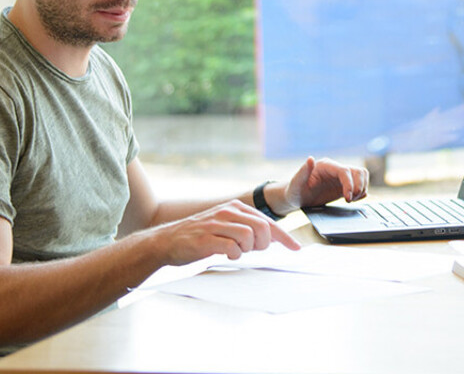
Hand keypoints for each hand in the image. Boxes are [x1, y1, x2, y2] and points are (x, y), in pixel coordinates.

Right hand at [155, 200, 299, 264]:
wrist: (167, 241)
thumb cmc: (200, 236)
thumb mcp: (226, 226)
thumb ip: (247, 228)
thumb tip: (273, 238)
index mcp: (235, 208)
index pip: (268, 221)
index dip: (284, 236)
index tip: (296, 248)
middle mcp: (228, 212)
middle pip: (263, 228)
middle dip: (263, 244)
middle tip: (250, 250)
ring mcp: (216, 225)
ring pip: (249, 238)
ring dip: (246, 250)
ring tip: (234, 251)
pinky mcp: (206, 239)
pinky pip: (232, 249)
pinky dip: (233, 255)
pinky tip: (225, 255)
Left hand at [268, 157, 368, 213]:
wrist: (296, 198)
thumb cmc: (294, 191)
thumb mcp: (295, 184)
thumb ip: (302, 172)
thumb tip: (310, 159)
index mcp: (326, 166)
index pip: (345, 171)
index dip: (350, 184)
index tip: (347, 198)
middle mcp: (336, 169)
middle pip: (358, 172)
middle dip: (358, 187)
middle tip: (350, 200)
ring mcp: (341, 177)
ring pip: (362, 176)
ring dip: (361, 188)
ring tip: (351, 200)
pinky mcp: (344, 185)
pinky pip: (360, 184)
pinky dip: (361, 192)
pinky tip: (353, 200)